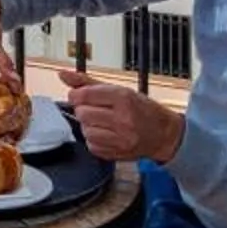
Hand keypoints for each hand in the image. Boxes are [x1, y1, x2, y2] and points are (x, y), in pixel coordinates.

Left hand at [64, 79, 184, 163]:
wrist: (163, 134)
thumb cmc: (142, 110)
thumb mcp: (119, 90)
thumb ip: (88, 82)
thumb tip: (63, 74)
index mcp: (123, 98)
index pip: (84, 95)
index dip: (76, 95)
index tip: (79, 96)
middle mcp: (122, 119)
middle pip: (82, 113)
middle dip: (84, 110)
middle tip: (95, 109)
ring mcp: (120, 138)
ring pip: (85, 130)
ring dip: (88, 125)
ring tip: (102, 122)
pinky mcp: (115, 153)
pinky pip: (91, 145)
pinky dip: (94, 139)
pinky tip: (106, 133)